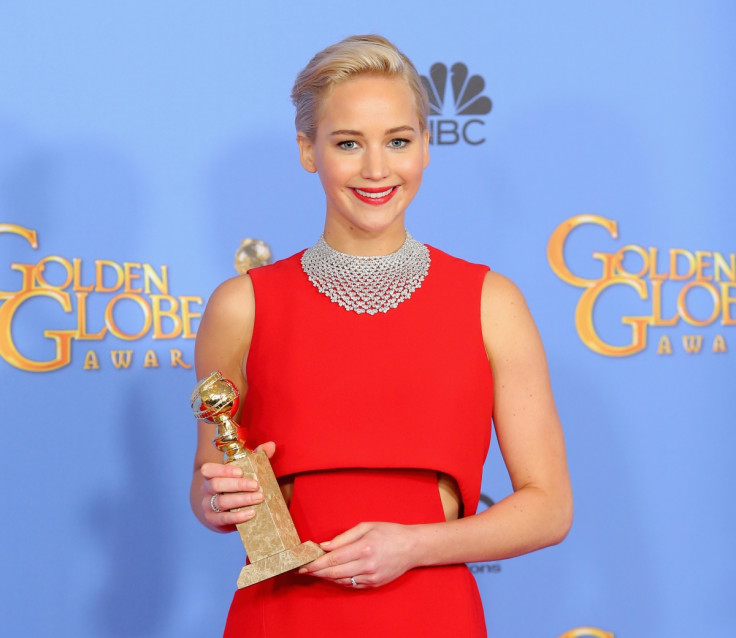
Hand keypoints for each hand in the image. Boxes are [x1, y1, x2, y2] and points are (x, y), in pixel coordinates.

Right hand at [199, 441, 275, 528]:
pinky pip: (224, 519)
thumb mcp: (241, 472)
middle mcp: (206, 490)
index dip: (223, 470)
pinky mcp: (213, 520)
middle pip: (216, 485)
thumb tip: (270, 445)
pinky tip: (252, 513)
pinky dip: (238, 516)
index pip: (208, 470)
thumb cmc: (233, 487)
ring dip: (241, 500)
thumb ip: (255, 458)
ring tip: (259, 498)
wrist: (219, 511)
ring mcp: (207, 506)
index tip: (240, 472)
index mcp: (211, 475)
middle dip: (238, 485)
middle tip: (256, 485)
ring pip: (221, 502)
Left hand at [299, 522, 417, 588]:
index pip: (333, 559)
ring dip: (327, 577)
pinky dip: (340, 580)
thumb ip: (344, 537)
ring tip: (315, 572)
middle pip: (334, 573)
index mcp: (364, 548)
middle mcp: (367, 565)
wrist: (412, 547)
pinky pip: (352, 584)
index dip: (316, 563)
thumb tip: (325, 546)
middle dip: (317, 572)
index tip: (304, 564)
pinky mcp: (374, 584)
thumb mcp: (366, 526)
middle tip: (304, 570)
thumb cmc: (389, 532)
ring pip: (342, 581)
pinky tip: (333, 575)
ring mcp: (371, 577)